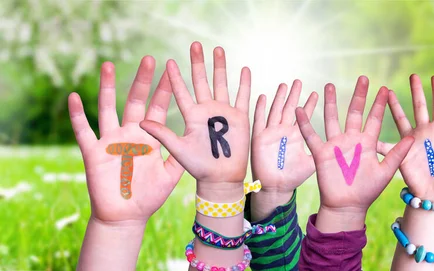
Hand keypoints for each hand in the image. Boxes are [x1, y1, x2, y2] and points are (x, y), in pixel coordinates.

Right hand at [68, 56, 183, 223]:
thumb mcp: (170, 175)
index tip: (172, 70)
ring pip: (108, 108)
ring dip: (108, 87)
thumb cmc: (149, 197)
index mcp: (149, 138)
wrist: (126, 217)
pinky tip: (74, 97)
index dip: (164, 90)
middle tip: (149, 58)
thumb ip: (179, 156)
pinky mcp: (94, 152)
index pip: (158, 108)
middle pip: (135, 101)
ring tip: (108, 64)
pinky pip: (83, 131)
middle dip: (142, 81)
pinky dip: (78, 115)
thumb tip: (195, 138)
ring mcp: (111, 141)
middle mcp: (130, 134)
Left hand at [140, 42, 250, 197]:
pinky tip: (244, 69)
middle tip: (195, 44)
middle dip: (199, 63)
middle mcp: (206, 111)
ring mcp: (224, 113)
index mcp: (191, 116)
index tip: (168, 61)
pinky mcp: (240, 118)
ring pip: (222, 84)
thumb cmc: (198, 167)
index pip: (181, 92)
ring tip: (218, 49)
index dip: (175, 77)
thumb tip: (141, 122)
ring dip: (221, 67)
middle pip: (202, 81)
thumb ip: (162, 134)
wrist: (221, 179)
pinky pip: (242, 97)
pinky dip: (244, 84)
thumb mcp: (178, 149)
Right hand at [251, 80, 317, 192]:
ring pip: (275, 110)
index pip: (304, 115)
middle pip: (290, 108)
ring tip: (284, 85)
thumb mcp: (312, 163)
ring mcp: (271, 133)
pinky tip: (263, 96)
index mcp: (297, 135)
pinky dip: (260, 109)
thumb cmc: (293, 178)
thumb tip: (343, 150)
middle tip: (299, 81)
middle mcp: (284, 131)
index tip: (317, 92)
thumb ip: (323, 153)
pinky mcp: (260, 138)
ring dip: (279, 98)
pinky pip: (260, 120)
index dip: (310, 104)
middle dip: (295, 95)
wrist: (275, 188)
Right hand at [296, 76, 413, 231]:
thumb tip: (414, 137)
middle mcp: (352, 140)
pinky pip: (311, 136)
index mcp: (368, 143)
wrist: (347, 207)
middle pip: (355, 112)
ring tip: (329, 85)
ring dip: (330, 102)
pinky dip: (305, 123)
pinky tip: (300, 110)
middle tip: (363, 78)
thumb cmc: (367, 192)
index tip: (385, 88)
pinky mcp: (321, 153)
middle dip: (359, 96)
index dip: (379, 104)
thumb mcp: (386, 172)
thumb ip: (398, 154)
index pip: (374, 119)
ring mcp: (336, 145)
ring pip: (332, 118)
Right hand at [378, 75, 433, 201]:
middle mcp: (424, 133)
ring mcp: (411, 142)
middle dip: (416, 91)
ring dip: (394, 106)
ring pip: (401, 119)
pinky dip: (378, 140)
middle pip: (419, 107)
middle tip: (413, 75)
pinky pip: (386, 146)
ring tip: (386, 91)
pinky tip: (369, 131)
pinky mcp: (401, 154)